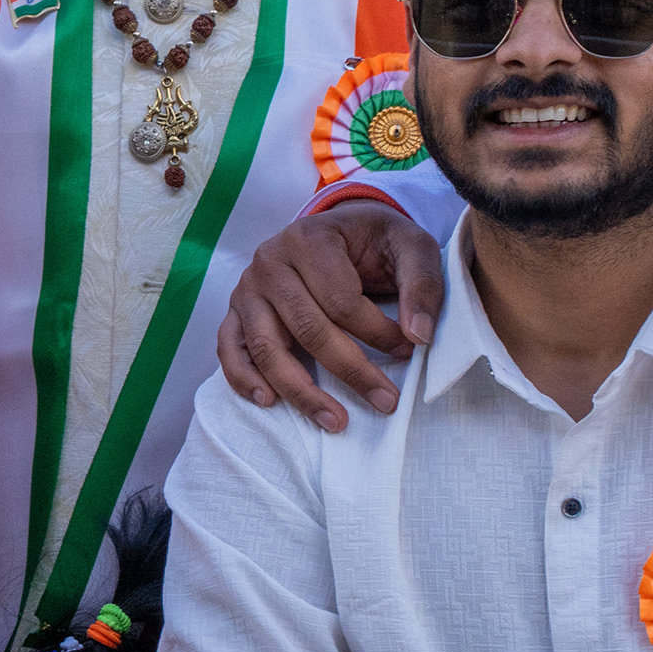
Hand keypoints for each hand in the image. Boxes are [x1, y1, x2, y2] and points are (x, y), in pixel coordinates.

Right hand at [215, 198, 445, 429]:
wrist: (339, 229)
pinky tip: (269, 401)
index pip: (341, 300)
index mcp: (309, 238)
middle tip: (386, 401)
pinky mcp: (236, 311)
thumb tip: (419, 337)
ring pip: (267, 347)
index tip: (409, 350)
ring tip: (335, 422)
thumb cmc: (375, 240)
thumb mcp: (412, 246)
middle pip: (307, 328)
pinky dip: (243, 378)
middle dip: (350, 371)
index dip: (378, 332)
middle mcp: (269, 262)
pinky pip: (230, 349)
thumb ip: (422, 285)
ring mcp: (247, 288)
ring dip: (300, 391)